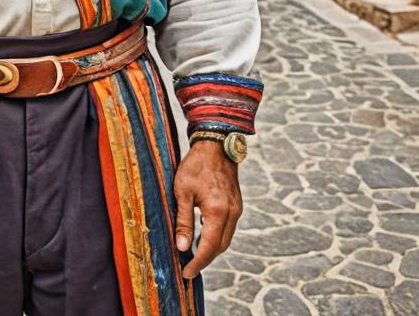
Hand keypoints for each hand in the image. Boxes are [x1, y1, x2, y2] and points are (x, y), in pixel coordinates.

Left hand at [173, 140, 242, 279]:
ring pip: (226, 239)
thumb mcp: (183, 192)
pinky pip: (228, 228)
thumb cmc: (196, 166)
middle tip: (188, 267)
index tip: (186, 273)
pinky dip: (217, 236)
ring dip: (211, 249)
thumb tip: (182, 247)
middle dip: (204, 259)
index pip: (209, 247)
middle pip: (220, 247)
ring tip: (193, 254)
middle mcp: (232, 214)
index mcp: (218, 212)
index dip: (198, 263)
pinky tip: (203, 235)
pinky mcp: (236, 205)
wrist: (215, 145)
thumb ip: (183, 221)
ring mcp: (237, 209)